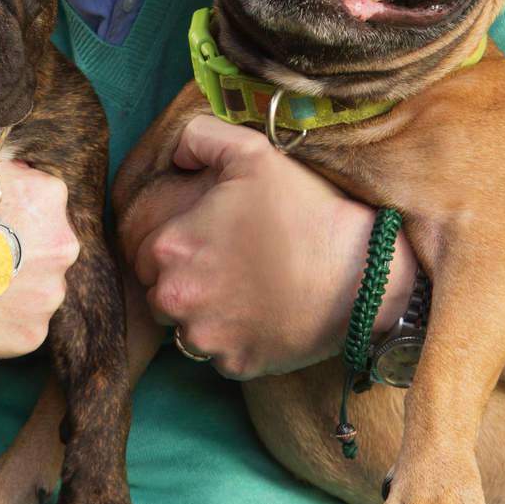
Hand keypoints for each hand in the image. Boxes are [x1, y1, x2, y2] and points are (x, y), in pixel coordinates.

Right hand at [0, 160, 79, 363]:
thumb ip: (6, 179)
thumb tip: (19, 180)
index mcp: (47, 198)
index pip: (45, 200)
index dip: (18, 211)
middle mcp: (60, 246)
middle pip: (49, 246)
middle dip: (24, 250)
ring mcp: (48, 295)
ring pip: (39, 288)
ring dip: (16, 287)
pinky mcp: (31, 335)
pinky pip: (24, 324)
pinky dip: (4, 319)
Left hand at [124, 115, 415, 379]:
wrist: (359, 273)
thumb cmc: (302, 210)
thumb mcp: (250, 152)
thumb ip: (200, 138)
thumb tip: (176, 153)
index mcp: (169, 249)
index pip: (145, 250)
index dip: (177, 241)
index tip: (207, 238)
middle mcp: (175, 299)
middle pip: (162, 291)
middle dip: (187, 278)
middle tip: (229, 263)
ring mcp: (206, 339)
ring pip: (188, 326)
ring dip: (207, 312)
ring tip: (247, 289)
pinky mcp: (236, 366)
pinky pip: (223, 354)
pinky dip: (238, 338)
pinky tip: (265, 315)